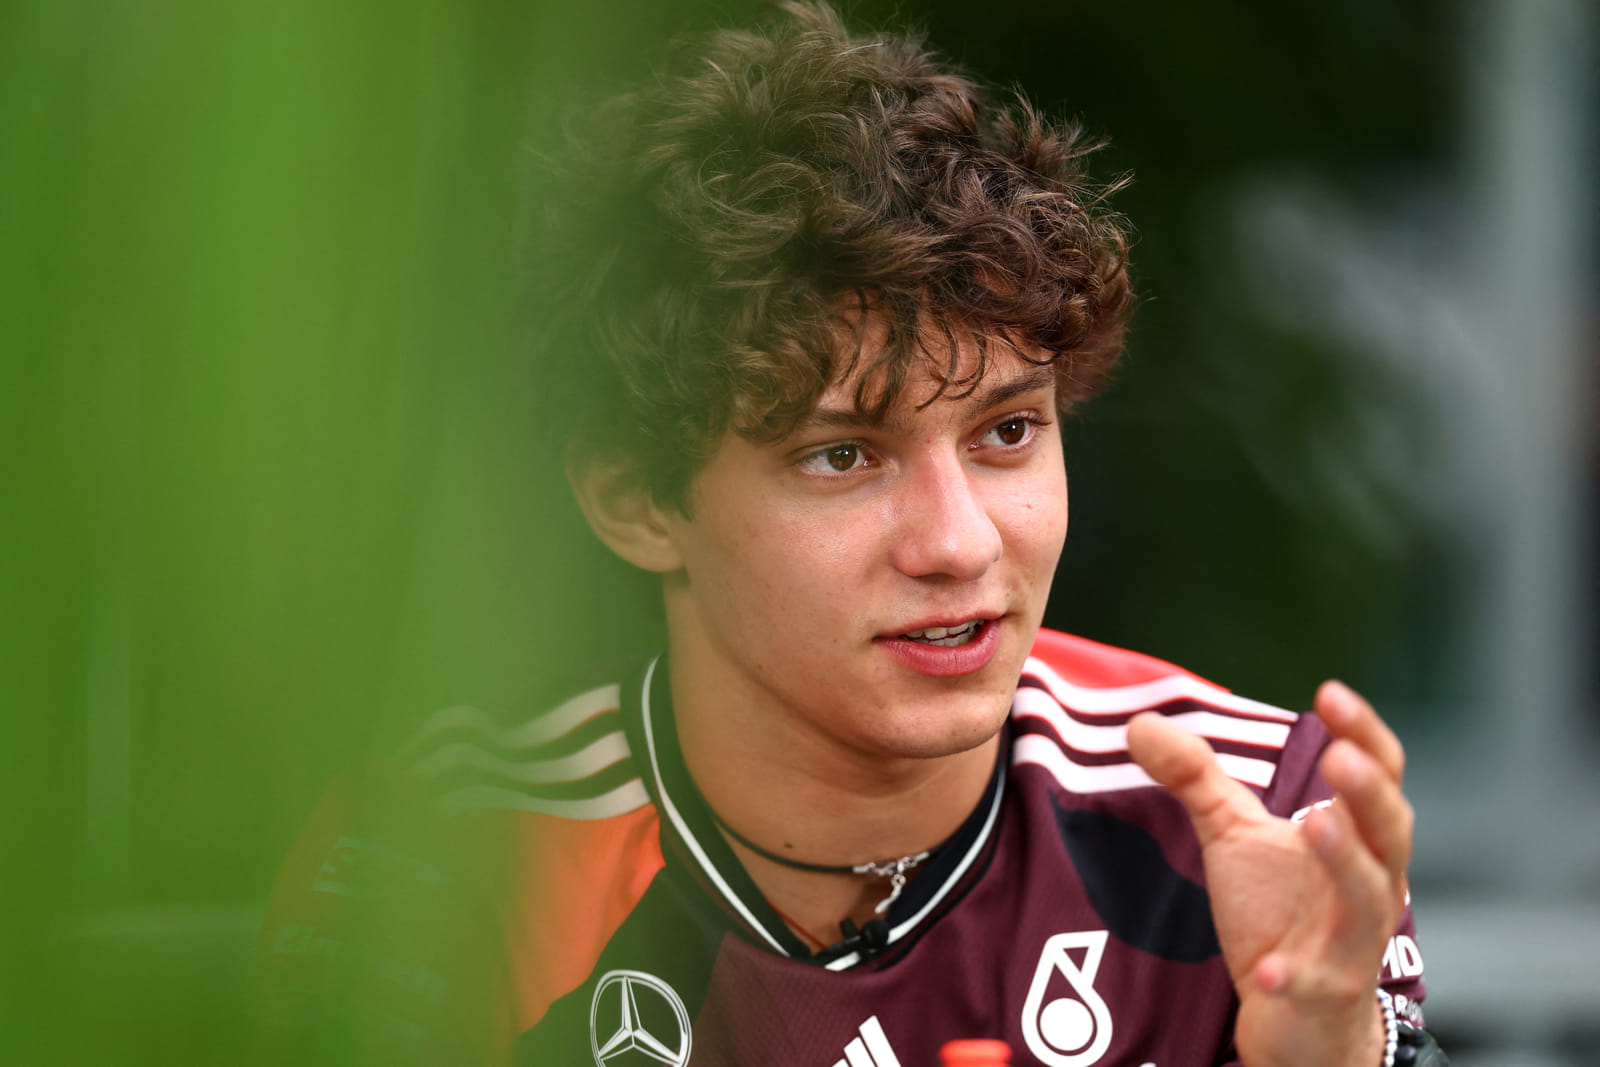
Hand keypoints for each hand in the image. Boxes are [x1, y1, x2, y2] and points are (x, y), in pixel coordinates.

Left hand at [1126, 681, 1411, 1066]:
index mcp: (1356, 835)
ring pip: (1369, 899)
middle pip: (1390, 830)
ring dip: (1348, 862)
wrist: (1296, 1014)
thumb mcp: (1234, 835)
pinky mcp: (1325, 991)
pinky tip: (1267, 970)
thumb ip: (1197, 777)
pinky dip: (1295, 975)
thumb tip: (1141, 722)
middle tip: (1339, 756)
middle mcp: (1370, 883)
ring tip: (1317, 824)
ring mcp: (1351, 940)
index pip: (1377, 774)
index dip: (1363, 733)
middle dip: (1368, 792)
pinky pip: (1317, 983)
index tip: (1330, 692)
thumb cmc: (1278, 911)